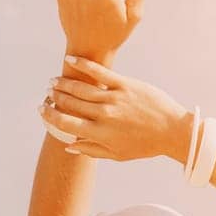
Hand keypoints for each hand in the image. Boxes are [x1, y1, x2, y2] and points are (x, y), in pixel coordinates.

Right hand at [39, 55, 191, 162]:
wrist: (173, 131)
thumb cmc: (145, 146)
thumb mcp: (117, 155)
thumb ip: (92, 150)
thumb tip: (69, 146)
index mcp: (100, 134)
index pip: (67, 123)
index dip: (51, 116)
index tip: (43, 110)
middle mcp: (104, 115)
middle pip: (71, 103)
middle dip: (56, 97)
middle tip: (47, 92)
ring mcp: (114, 98)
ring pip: (81, 88)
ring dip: (64, 83)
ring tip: (54, 80)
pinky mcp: (125, 85)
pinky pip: (99, 73)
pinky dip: (83, 65)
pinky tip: (70, 60)